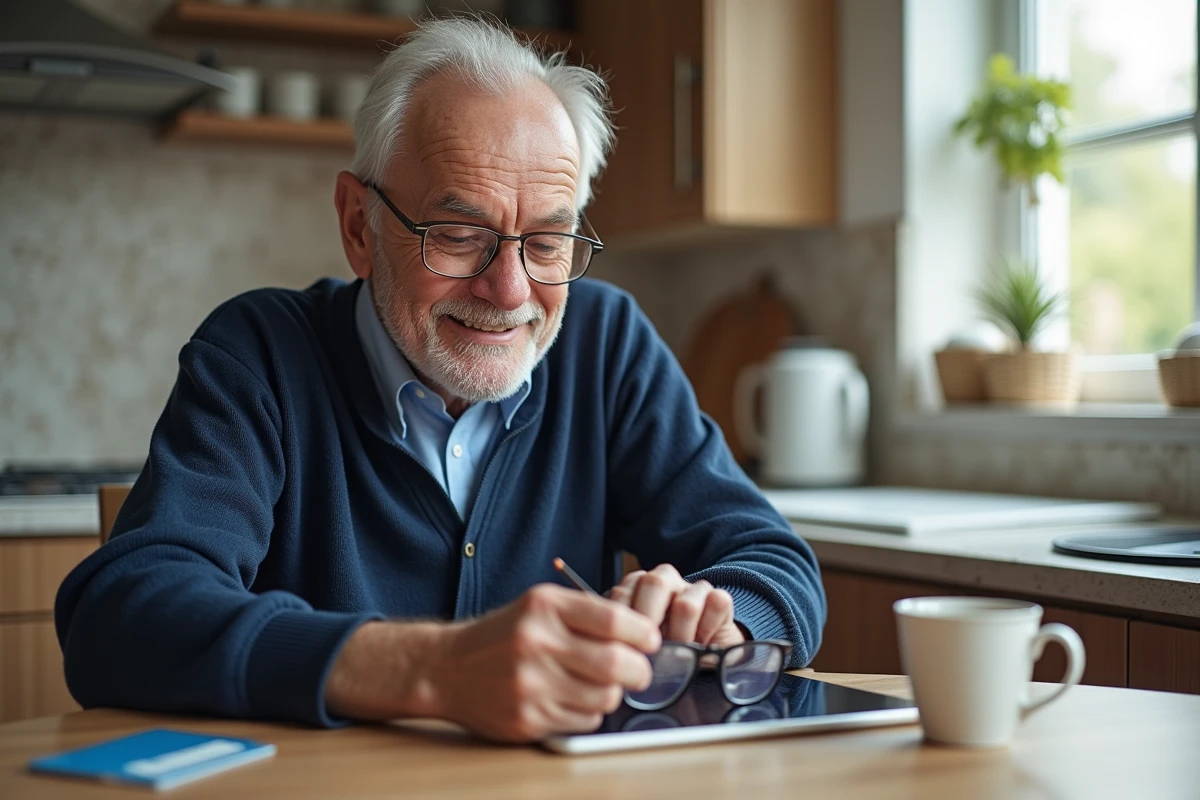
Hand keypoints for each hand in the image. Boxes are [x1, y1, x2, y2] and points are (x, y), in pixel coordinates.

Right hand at [430, 584, 660, 741]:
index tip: (651, 641)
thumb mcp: (540, 605)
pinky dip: (588, 713)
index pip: (613, 618)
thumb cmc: (504, 635)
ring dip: (612, 694)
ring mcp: (530, 684)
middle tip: (639, 672)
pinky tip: (572, 700)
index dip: (642, 633)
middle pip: (615, 663)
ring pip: (604, 697)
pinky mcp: (526, 718)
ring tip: (600, 685)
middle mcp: (536, 643)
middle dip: (639, 671)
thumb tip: (642, 634)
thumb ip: (586, 614)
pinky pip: (583, 721)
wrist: (447, 668)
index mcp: (544, 607)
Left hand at [608, 563, 743, 648]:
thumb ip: (623, 638)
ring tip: (680, 655)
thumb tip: (614, 648)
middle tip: (650, 650)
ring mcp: (692, 587)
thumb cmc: (664, 653)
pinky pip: (717, 605)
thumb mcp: (636, 647)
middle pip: (655, 584)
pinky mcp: (720, 598)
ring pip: (686, 605)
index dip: (622, 624)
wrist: (703, 662)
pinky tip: (703, 644)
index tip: (623, 649)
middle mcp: (664, 580)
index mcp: (636, 587)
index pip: (623, 592)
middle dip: (650, 623)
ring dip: (682, 637)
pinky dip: (708, 631)